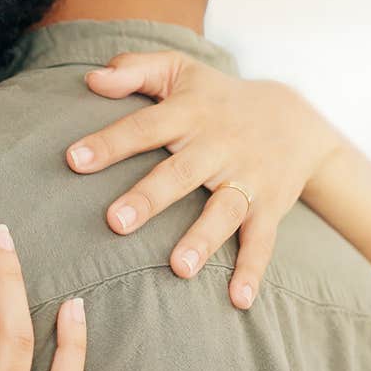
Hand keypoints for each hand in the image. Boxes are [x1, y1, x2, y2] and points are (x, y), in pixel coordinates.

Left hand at [64, 51, 344, 310]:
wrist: (296, 117)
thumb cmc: (215, 97)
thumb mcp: (179, 71)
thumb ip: (135, 70)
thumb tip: (91, 79)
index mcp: (190, 114)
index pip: (145, 127)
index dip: (111, 143)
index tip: (74, 159)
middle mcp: (218, 147)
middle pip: (181, 173)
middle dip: (150, 198)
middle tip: (115, 222)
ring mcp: (246, 179)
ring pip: (223, 211)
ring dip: (203, 240)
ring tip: (179, 269)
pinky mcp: (270, 206)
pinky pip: (262, 241)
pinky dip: (253, 270)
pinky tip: (239, 300)